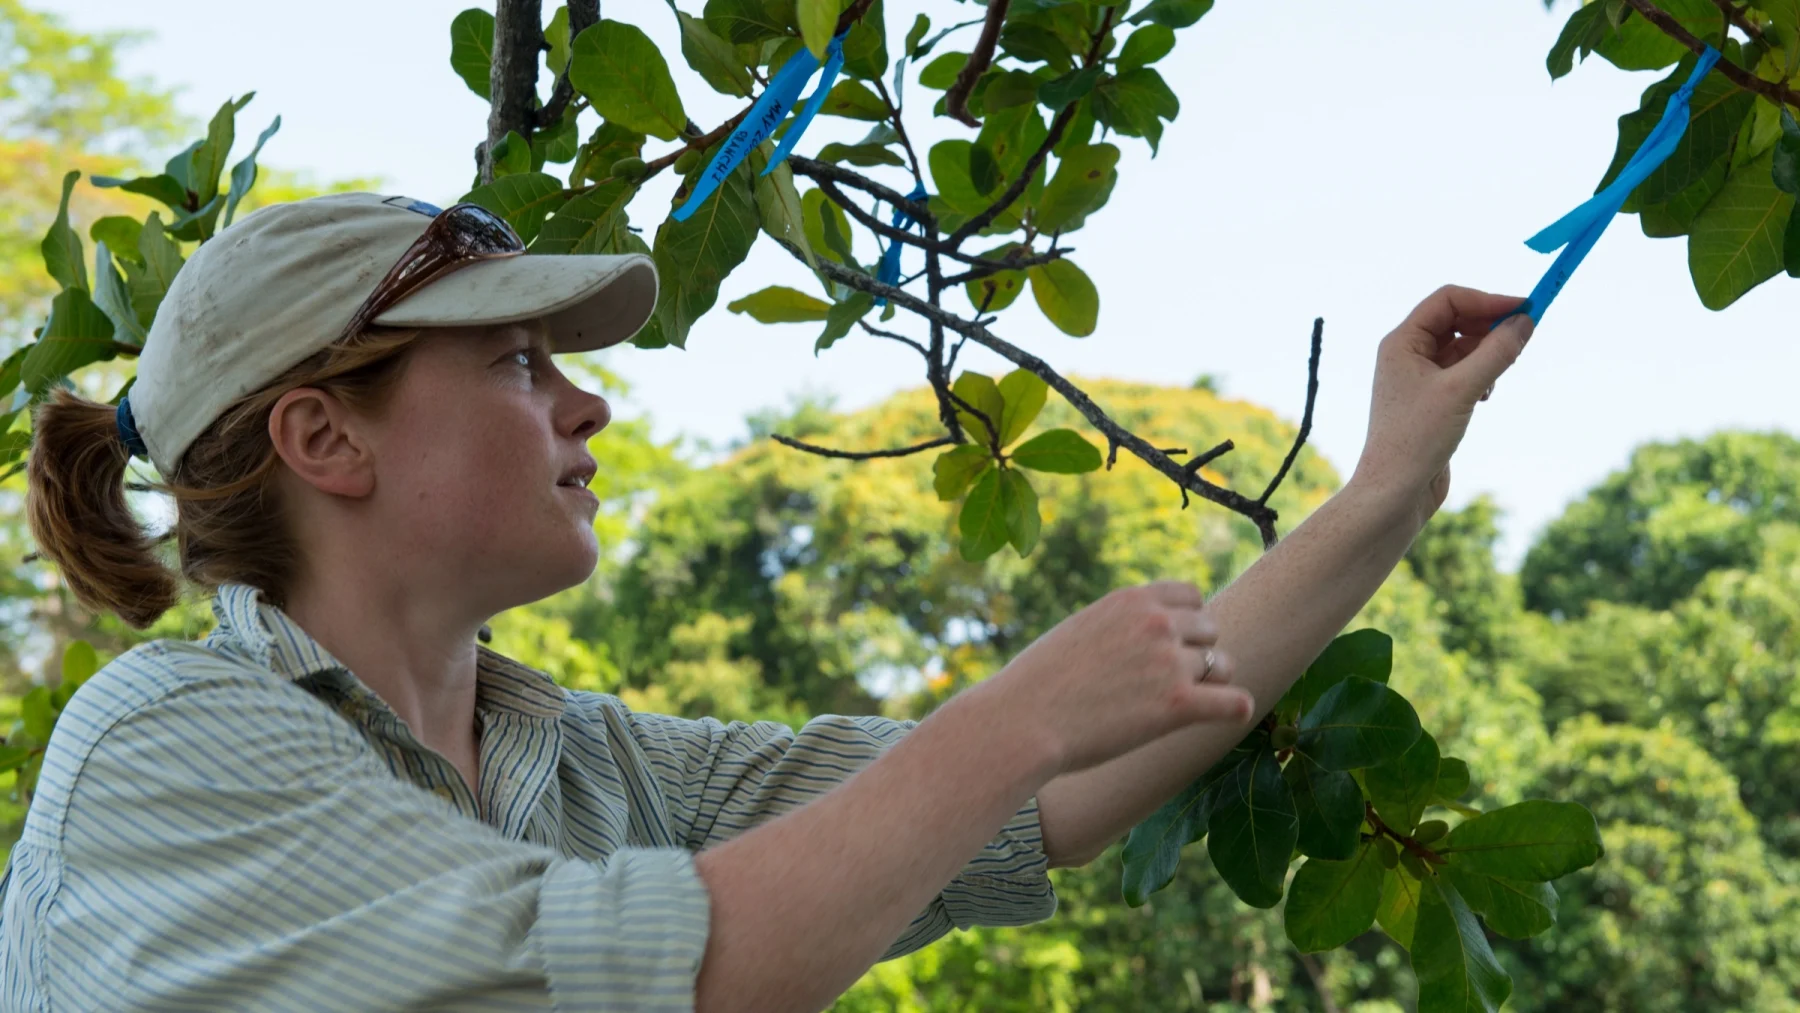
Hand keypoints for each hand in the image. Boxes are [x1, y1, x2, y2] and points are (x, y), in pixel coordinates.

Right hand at [979, 581, 1255, 775]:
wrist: (1020, 722)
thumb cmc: (1037, 685)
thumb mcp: (1079, 631)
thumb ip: (1118, 626)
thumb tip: (1146, 637)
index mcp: (1131, 600)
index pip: (1191, 596)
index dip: (1187, 623)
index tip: (1172, 648)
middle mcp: (1156, 623)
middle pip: (1210, 631)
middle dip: (1197, 654)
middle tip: (1171, 684)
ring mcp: (1169, 662)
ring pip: (1222, 666)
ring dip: (1210, 683)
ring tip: (1180, 704)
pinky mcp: (1177, 705)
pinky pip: (1233, 703)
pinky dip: (1234, 709)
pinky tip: (1230, 714)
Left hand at [1352, 286, 1532, 525]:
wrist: (1395, 490)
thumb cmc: (1417, 438)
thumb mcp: (1462, 390)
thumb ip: (1496, 352)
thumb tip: (1525, 321)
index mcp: (1402, 342)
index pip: (1448, 300)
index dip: (1488, 300)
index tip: (1526, 308)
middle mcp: (1406, 355)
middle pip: (1457, 320)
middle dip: (1490, 326)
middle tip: (1523, 339)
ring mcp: (1418, 378)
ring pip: (1463, 348)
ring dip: (1488, 354)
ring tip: (1498, 376)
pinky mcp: (1431, 400)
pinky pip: (1463, 372)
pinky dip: (1481, 376)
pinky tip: (1486, 396)